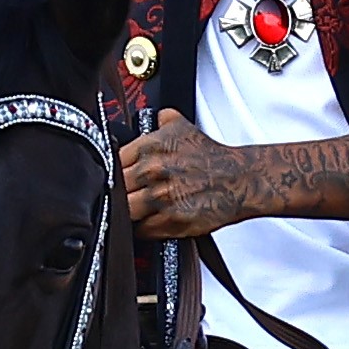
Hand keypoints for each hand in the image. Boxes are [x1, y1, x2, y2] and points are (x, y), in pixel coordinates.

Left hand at [116, 109, 271, 242]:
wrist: (238, 180)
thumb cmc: (211, 157)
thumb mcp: (183, 127)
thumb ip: (161, 121)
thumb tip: (150, 118)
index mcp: (149, 147)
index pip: (110, 162)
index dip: (111, 173)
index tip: (115, 179)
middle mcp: (152, 171)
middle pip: (114, 189)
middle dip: (118, 194)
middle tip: (126, 196)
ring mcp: (160, 198)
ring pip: (125, 212)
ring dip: (128, 213)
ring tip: (136, 210)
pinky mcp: (171, 221)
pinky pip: (142, 230)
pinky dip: (142, 229)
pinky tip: (149, 222)